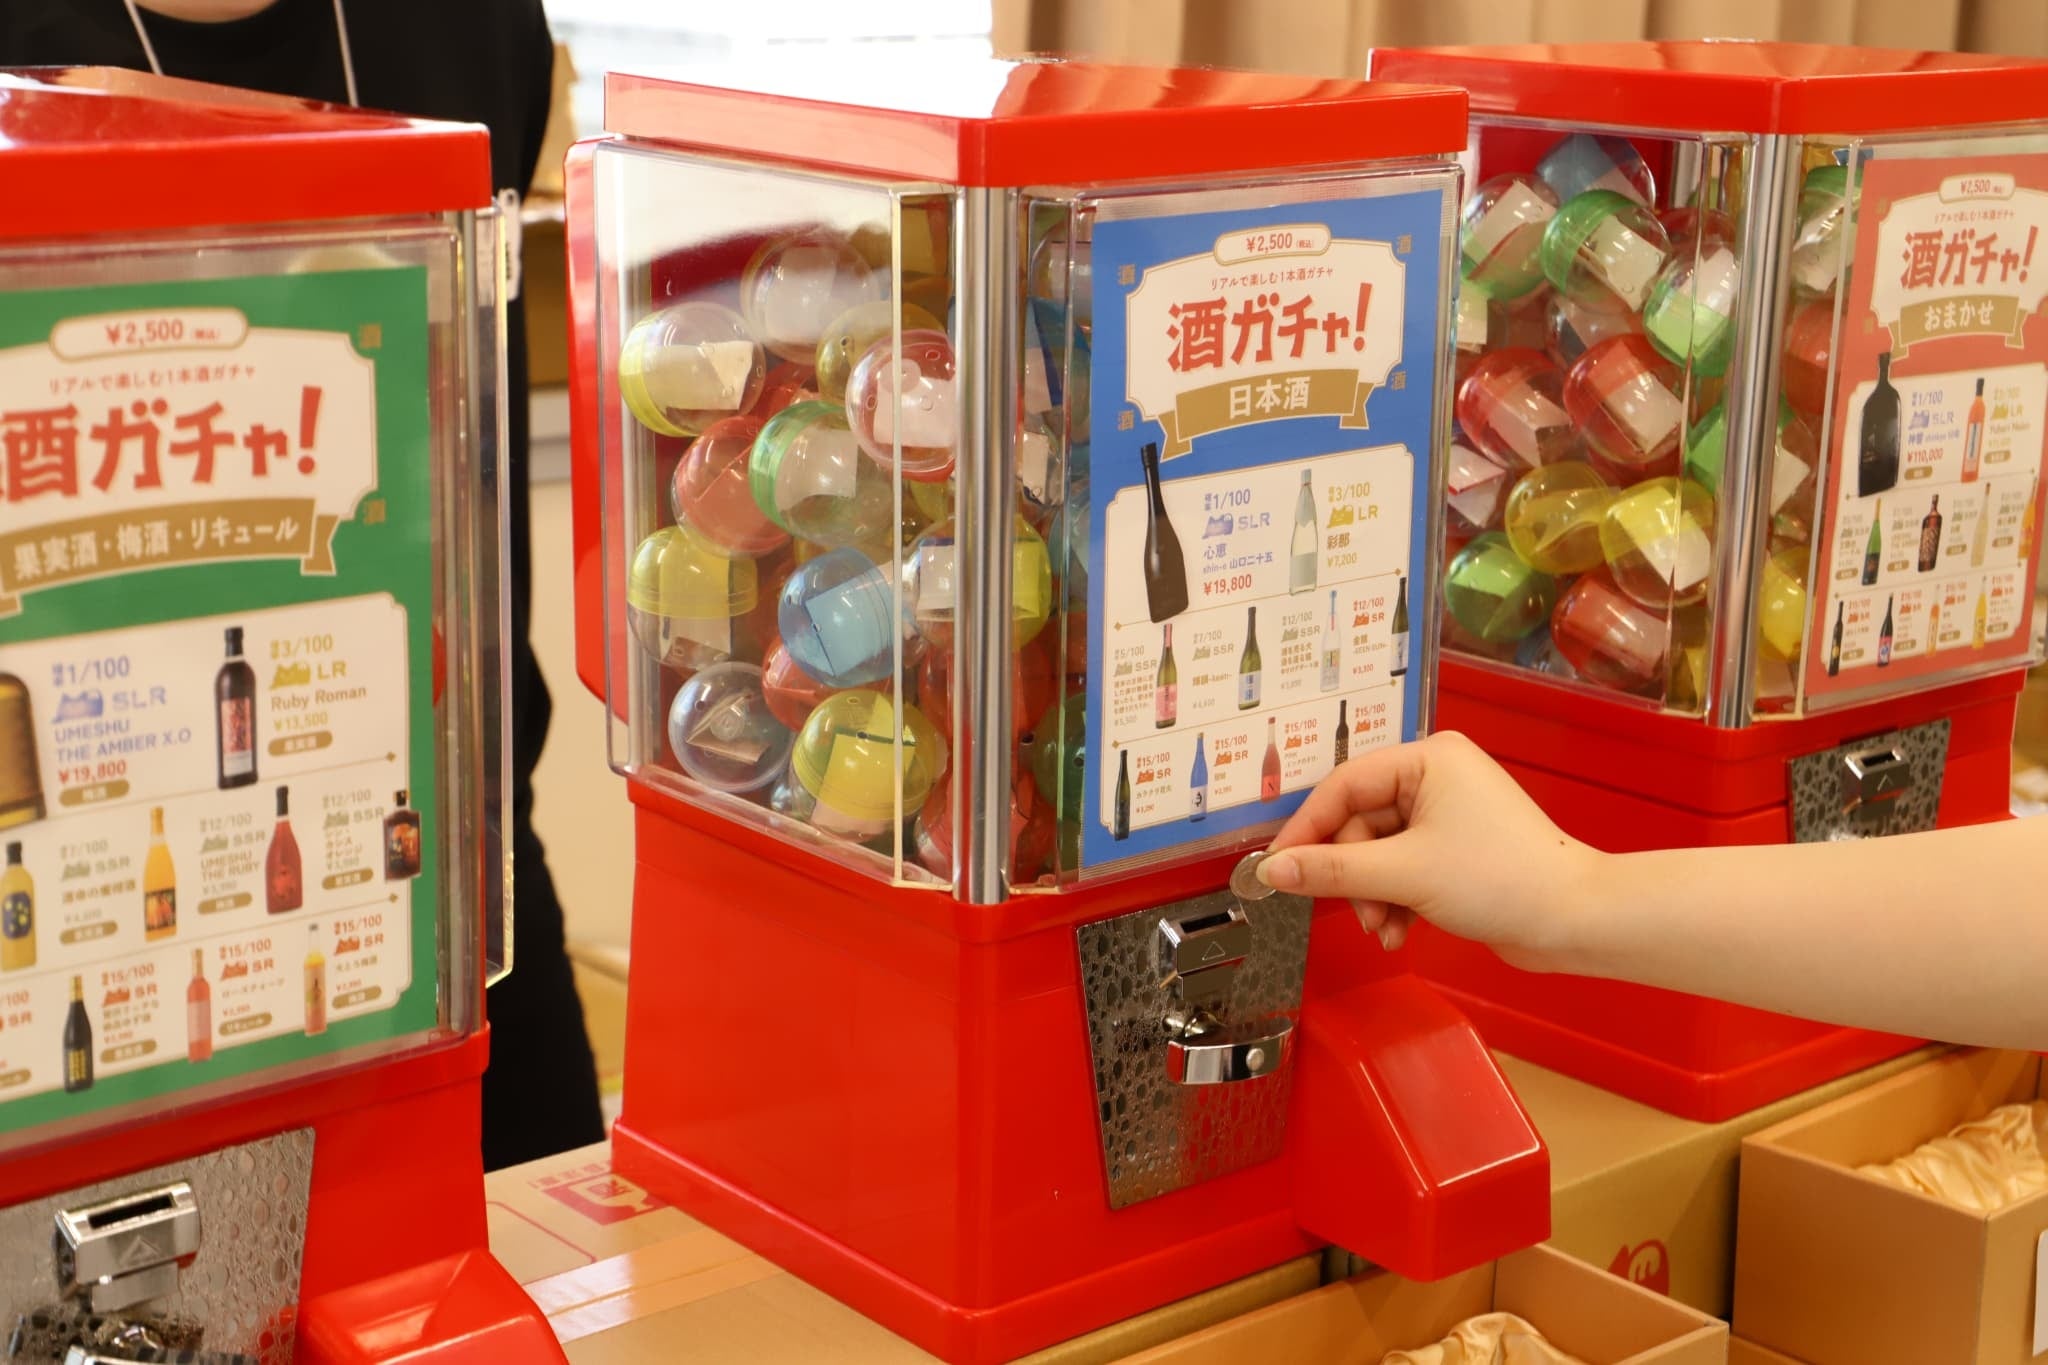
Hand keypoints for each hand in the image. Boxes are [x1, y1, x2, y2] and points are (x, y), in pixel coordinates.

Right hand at [1254, 731, 1598, 967]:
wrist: (1573, 921)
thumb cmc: (1499, 880)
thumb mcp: (1404, 873)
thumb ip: (1331, 870)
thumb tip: (1270, 871)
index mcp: (1427, 759)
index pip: (1343, 785)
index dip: (1306, 828)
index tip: (1276, 868)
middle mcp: (1436, 778)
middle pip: (1359, 823)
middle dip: (1354, 876)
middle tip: (1359, 914)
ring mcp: (1447, 814)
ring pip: (1377, 852)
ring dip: (1373, 895)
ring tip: (1384, 929)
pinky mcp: (1455, 849)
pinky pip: (1401, 868)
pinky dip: (1394, 900)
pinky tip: (1400, 931)